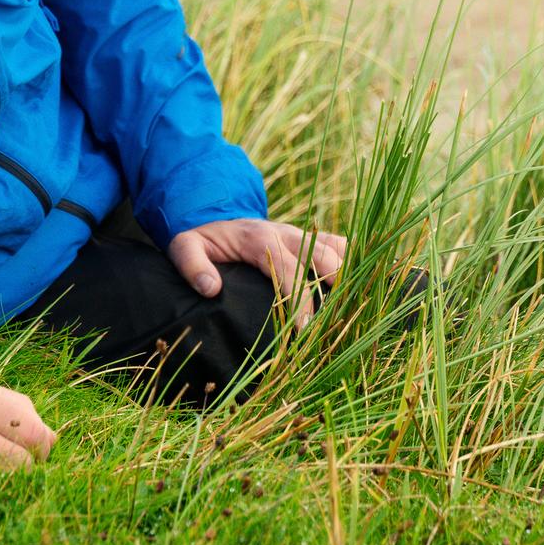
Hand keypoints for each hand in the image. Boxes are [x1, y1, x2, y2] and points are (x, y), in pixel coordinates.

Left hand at [167, 218, 345, 326]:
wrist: (213, 213)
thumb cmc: (202, 237)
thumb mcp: (184, 247)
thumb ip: (192, 266)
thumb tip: (210, 288)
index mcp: (260, 239)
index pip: (289, 270)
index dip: (300, 301)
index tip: (306, 331)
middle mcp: (287, 233)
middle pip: (324, 259)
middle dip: (335, 290)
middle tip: (336, 324)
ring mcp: (301, 234)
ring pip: (337, 250)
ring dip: (347, 276)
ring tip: (351, 310)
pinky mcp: (309, 237)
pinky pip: (339, 244)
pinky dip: (352, 262)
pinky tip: (359, 287)